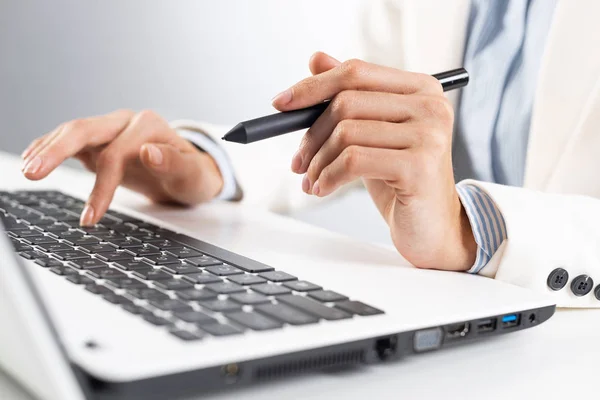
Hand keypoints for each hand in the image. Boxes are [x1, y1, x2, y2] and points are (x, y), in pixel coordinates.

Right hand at [21, 109, 223, 225]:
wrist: (190, 173)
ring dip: (48, 149)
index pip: (116, 154)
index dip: (102, 186)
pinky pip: (72, 141)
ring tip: (29, 169)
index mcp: (148, 125)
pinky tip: (33, 156)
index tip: (92, 217)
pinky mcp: (101, 142)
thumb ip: (174, 162)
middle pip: (84, 129)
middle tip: (33, 172)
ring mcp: (111, 130)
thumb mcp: (193, 175)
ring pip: (73, 133)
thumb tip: (148, 152)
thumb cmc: (193, 175)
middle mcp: (125, 122)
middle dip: (56, 150)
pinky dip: (50, 147)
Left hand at [272, 52, 475, 270]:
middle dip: (311, 135)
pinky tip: (323, 189)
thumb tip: (316, 60)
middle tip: (298, 162)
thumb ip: (351, 96)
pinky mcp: (419, 166)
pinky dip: (329, 176)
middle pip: (346, 102)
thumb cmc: (400, 180)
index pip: (356, 72)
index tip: (280, 104)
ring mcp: (428, 135)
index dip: (313, 86)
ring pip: (346, 133)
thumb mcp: (372, 134)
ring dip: (318, 162)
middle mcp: (430, 105)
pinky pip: (353, 161)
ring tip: (311, 181)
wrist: (432, 227)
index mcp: (421, 88)